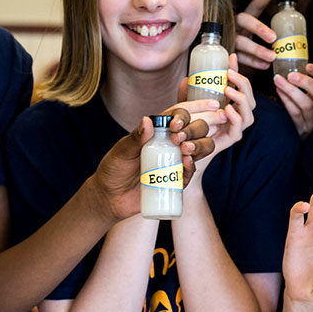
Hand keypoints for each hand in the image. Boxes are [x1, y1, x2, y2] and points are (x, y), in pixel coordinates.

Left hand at [88, 108, 212, 221]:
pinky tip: (187, 163)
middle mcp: (171, 143)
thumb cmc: (114, 168)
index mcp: (159, 130)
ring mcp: (176, 160)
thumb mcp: (122, 151)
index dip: (184, 115)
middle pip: (197, 129)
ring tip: (186, 150)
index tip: (176, 124)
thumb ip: (135, 137)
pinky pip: (191, 172)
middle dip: (194, 130)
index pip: (180, 115)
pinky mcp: (177, 179)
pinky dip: (192, 166)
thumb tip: (147, 120)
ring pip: (201, 147)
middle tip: (179, 139)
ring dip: (199, 146)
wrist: (111, 197)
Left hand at [179, 55, 255, 186]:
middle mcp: (235, 116)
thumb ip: (188, 95)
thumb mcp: (186, 107)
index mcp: (229, 104)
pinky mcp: (230, 140)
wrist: (182, 156)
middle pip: (249, 97)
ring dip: (241, 99)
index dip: (237, 70)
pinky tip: (228, 110)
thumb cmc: (185, 129)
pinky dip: (236, 118)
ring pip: (249, 112)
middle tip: (230, 74)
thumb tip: (187, 78)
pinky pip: (238, 129)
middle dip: (243, 83)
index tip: (230, 57)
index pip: (239, 85)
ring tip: (228, 90)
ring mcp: (234, 128)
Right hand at [235, 0, 283, 70]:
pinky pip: (240, 58)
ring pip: (241, 42)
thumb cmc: (248, 46)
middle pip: (244, 20)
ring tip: (273, 57)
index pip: (255, 4)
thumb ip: (269, 32)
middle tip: (274, 37)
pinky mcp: (228, 54)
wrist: (229, 61)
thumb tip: (293, 33)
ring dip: (258, 50)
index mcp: (245, 18)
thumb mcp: (254, 34)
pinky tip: (265, 65)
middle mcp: (236, 26)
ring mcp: (230, 39)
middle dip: (259, 28)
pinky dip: (253, 62)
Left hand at [273, 63, 312, 135]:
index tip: (308, 65)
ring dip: (291, 90)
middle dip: (307, 83)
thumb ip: (305, 84)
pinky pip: (295, 113)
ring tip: (277, 79)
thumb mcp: (309, 97)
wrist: (296, 137)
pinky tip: (278, 90)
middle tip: (291, 75)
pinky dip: (286, 100)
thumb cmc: (301, 110)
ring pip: (307, 105)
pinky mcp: (301, 129)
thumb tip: (292, 62)